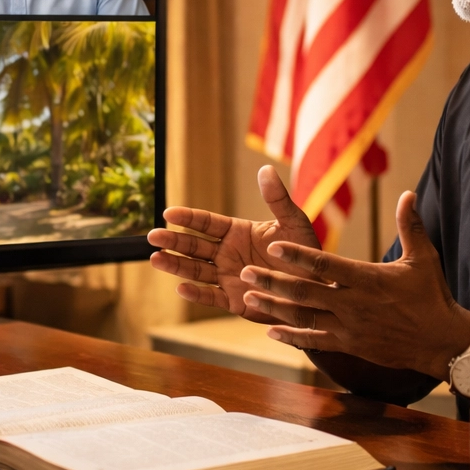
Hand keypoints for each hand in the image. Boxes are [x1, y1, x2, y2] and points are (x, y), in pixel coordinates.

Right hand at [147, 166, 321, 318]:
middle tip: (152, 237)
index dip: (187, 218)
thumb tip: (265, 169)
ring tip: (155, 259)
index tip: (168, 213)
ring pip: (195, 270)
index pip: (206, 223)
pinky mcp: (234, 301)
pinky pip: (211, 297)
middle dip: (173, 241)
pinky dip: (196, 294)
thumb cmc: (306, 253)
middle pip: (194, 246)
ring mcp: (228, 278)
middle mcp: (227, 254)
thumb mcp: (294, 223)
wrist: (317, 289)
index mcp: (237, 232)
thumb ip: (277, 199)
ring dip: (175, 265)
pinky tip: (181, 288)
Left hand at [238, 190, 469, 377]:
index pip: (326, 265)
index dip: (298, 256)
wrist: (443, 342)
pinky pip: (314, 341)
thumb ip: (410, 225)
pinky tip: (270, 331)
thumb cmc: (432, 297)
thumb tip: (408, 193)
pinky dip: (291, 336)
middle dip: (272, 281)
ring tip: (248, 296)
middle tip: (244, 271)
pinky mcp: (349, 345)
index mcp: (367, 279)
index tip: (274, 246)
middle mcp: (353, 304)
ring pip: (303, 317)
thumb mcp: (423, 258)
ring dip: (273, 307)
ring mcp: (349, 327)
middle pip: (305, 291)